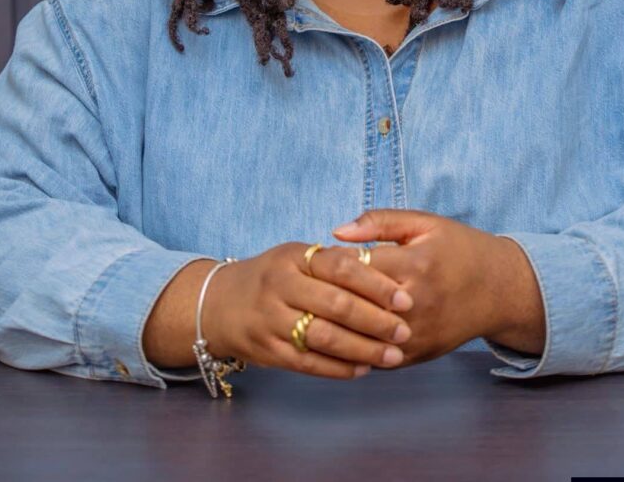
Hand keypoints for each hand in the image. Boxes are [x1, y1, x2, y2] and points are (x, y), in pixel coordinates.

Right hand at [203, 240, 415, 379]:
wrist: (219, 305)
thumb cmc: (272, 276)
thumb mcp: (296, 256)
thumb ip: (333, 261)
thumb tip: (381, 265)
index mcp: (293, 257)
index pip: (341, 268)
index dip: (376, 285)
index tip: (405, 299)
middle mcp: (280, 287)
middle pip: (335, 305)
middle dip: (376, 321)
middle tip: (404, 331)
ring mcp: (271, 321)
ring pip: (324, 338)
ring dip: (363, 349)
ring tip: (392, 355)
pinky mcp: (267, 351)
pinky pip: (309, 363)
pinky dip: (339, 368)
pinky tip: (363, 368)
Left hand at [332, 209, 545, 364]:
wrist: (498, 289)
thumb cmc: (458, 248)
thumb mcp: (424, 223)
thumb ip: (379, 222)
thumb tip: (336, 231)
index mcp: (415, 264)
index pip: (356, 268)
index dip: (329, 265)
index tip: (313, 262)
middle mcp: (416, 303)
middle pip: (354, 306)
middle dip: (324, 299)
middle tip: (302, 292)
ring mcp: (418, 334)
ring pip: (362, 338)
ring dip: (334, 329)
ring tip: (311, 316)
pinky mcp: (419, 355)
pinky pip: (376, 357)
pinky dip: (354, 351)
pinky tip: (335, 339)